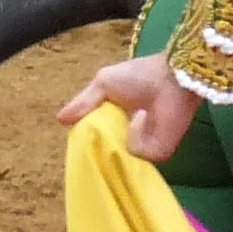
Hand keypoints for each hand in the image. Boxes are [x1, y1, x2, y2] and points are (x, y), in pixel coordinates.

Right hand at [56, 51, 200, 163]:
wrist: (172, 77)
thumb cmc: (139, 75)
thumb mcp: (103, 84)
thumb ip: (83, 103)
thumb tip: (59, 119)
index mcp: (116, 120)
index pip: (96, 137)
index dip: (86, 136)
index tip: (77, 131)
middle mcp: (128, 136)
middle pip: (106, 153)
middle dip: (97, 144)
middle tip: (93, 132)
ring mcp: (143, 146)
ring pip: (118, 155)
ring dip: (118, 132)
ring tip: (128, 111)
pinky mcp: (158, 151)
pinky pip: (136, 152)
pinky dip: (135, 134)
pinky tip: (142, 115)